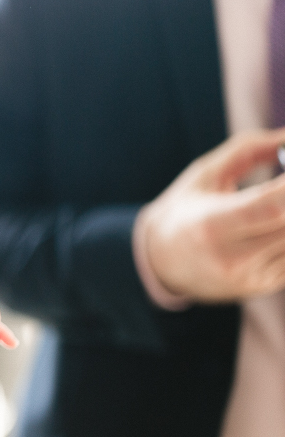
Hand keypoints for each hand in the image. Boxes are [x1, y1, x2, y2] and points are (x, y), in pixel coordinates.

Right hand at [141, 129, 284, 301]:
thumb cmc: (186, 209)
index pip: (270, 206)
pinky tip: (275, 223)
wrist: (162, 261)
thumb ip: (248, 149)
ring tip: (274, 200)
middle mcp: (230, 257)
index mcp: (210, 225)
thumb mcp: (205, 173)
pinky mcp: (265, 287)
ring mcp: (250, 277)